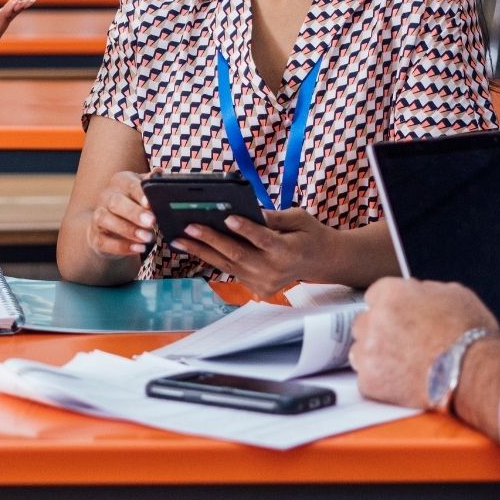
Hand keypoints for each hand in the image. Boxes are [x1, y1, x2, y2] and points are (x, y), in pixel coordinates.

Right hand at [85, 170, 155, 260]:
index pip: (130, 184)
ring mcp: (98, 216)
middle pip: (116, 202)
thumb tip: (159, 173)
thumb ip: (151, 184)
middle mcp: (106, 197)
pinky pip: (104, 241)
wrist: (109, 225)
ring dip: (128, 230)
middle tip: (151, 222)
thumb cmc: (133, 204)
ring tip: (147, 238)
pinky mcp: (95, 236)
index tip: (150, 203)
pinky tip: (138, 249)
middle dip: (134, 213)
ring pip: (107, 220)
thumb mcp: (143, 192)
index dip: (140, 193)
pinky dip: (121, 246)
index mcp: (120, 182)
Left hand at [169, 207, 336, 298]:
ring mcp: (264, 283)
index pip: (264, 239)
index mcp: (289, 251)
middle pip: (239, 254)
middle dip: (211, 240)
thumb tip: (249, 211)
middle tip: (188, 227)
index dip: (246, 229)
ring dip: (202, 251)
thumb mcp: (299, 218)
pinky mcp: (257, 288)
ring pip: (229, 265)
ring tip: (179, 239)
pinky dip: (212, 258)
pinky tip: (193, 247)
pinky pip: (231, 271)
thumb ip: (275, 217)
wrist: (320, 262)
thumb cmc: (308, 233)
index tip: (228, 218)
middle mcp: (275, 271)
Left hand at [350, 278, 497, 408]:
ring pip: (359, 352)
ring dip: (376, 357)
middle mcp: (373, 319)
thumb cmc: (469, 334)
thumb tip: (417, 294)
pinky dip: (382, 383)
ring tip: (404, 365)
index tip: (398, 320)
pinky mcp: (370, 381)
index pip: (374, 297)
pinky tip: (404, 381)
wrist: (473, 371)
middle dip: (379, 333)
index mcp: (390, 293)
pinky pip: (368, 380)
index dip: (390, 310)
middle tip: (403, 345)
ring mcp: (368, 352)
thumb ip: (423, 291)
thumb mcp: (452, 294)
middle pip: (364, 324)